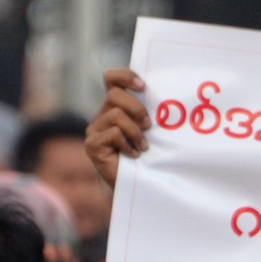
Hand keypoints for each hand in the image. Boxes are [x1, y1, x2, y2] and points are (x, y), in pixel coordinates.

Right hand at [87, 68, 149, 189]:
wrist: (134, 184)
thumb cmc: (146, 157)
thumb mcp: (149, 131)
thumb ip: (148, 114)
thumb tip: (168, 98)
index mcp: (115, 107)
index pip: (112, 79)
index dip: (125, 76)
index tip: (143, 87)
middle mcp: (102, 115)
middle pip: (114, 95)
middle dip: (136, 108)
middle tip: (148, 126)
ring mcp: (94, 129)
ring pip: (116, 115)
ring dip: (135, 131)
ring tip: (142, 146)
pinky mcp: (91, 144)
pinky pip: (113, 134)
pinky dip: (128, 144)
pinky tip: (133, 155)